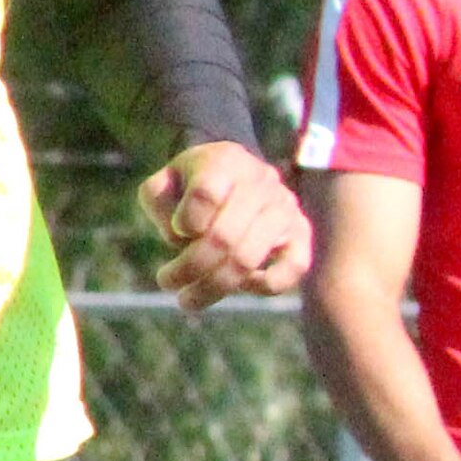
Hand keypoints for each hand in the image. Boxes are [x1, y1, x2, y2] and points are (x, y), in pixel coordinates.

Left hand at [145, 141, 308, 304]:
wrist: (233, 177)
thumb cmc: (190, 186)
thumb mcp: (163, 183)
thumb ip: (159, 203)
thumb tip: (184, 239)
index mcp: (225, 161)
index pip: (206, 194)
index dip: (184, 222)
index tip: (174, 230)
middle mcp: (262, 181)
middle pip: (224, 236)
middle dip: (190, 267)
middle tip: (166, 283)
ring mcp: (285, 207)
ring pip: (249, 258)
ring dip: (213, 286)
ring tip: (188, 299)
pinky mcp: (301, 233)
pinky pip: (294, 267)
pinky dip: (264, 285)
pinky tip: (239, 286)